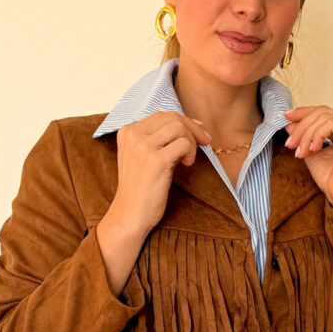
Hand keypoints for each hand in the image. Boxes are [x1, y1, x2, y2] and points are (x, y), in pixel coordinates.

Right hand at [114, 110, 212, 233]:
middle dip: (192, 129)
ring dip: (191, 142)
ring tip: (187, 159)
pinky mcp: (155, 160)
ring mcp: (143, 147)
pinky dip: (190, 153)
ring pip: (179, 127)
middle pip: (172, 118)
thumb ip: (158, 140)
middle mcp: (133, 135)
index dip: (184, 122)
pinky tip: (186, 165)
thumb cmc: (140, 190)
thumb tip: (191, 124)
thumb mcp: (142, 157)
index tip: (198, 133)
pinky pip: (184, 144)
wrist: (130, 215)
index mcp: (127, 132)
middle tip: (205, 142)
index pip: (162, 116)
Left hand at [282, 106, 332, 216]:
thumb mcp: (311, 152)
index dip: (303, 112)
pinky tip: (313, 149)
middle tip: (291, 144)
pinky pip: (330, 124)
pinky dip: (317, 135)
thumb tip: (289, 122)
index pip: (322, 111)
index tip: (286, 117)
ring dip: (306, 134)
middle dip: (301, 127)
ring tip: (301, 152)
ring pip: (323, 117)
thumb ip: (303, 136)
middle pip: (321, 112)